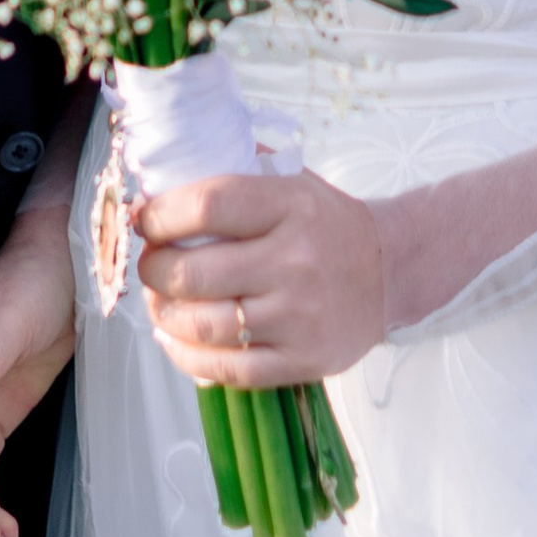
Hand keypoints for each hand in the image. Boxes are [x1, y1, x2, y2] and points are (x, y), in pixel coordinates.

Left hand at [136, 168, 384, 387]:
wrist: (391, 271)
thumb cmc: (328, 224)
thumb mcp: (293, 180)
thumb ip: (237, 167)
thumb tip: (165, 173)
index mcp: (290, 205)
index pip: (207, 206)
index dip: (160, 216)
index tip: (144, 221)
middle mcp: (294, 261)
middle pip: (194, 272)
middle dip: (153, 269)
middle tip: (150, 264)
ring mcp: (299, 316)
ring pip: (202, 325)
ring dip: (162, 313)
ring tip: (158, 300)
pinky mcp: (302, 360)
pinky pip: (227, 369)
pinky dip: (186, 357)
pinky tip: (172, 339)